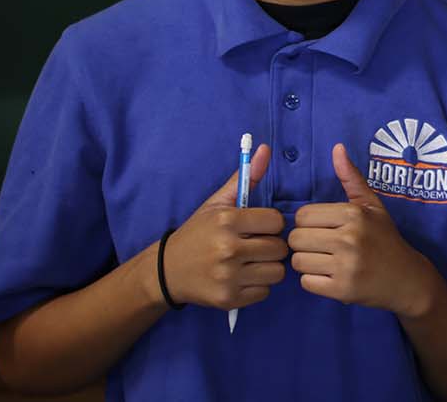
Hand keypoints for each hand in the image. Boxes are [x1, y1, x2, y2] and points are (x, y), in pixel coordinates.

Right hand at [160, 143, 288, 309]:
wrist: (167, 270)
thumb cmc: (198, 233)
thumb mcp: (218, 203)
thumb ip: (245, 177)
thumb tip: (265, 148)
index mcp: (227, 221)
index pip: (275, 222)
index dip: (270, 224)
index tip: (258, 227)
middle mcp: (228, 249)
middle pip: (279, 248)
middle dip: (271, 245)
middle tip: (256, 245)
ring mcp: (228, 277)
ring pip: (276, 272)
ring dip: (268, 267)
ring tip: (252, 261)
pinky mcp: (228, 299)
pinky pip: (265, 292)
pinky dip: (258, 286)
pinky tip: (243, 277)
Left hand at [288, 144, 437, 317]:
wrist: (406, 278)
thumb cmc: (385, 238)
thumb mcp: (372, 205)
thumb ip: (351, 178)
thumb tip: (337, 148)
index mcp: (353, 214)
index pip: (303, 215)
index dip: (308, 222)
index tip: (321, 228)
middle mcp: (349, 238)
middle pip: (296, 238)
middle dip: (304, 242)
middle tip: (320, 246)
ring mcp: (346, 266)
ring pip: (298, 261)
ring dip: (306, 262)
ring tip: (324, 260)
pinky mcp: (342, 290)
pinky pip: (306, 282)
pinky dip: (313, 280)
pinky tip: (328, 276)